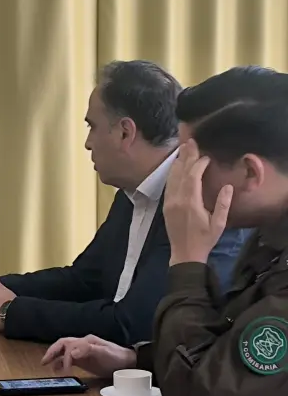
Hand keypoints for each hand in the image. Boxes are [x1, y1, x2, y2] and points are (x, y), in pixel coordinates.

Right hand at [41, 335, 135, 376]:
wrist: (128, 363)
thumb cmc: (117, 358)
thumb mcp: (105, 353)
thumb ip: (89, 350)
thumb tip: (72, 352)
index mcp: (86, 341)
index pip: (69, 346)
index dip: (65, 357)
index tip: (66, 370)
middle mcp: (82, 344)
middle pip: (62, 344)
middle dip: (52, 351)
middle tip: (43, 361)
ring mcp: (82, 352)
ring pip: (63, 351)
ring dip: (54, 356)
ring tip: (46, 365)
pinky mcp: (83, 359)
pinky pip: (68, 359)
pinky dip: (61, 363)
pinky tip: (56, 369)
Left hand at [163, 139, 232, 264]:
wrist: (184, 253)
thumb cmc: (204, 239)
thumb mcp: (218, 224)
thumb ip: (223, 205)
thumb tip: (228, 186)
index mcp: (190, 203)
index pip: (192, 178)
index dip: (198, 165)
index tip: (206, 157)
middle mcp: (176, 200)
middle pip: (180, 174)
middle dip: (186, 157)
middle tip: (190, 142)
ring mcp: (169, 202)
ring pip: (172, 178)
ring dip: (178, 163)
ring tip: (182, 149)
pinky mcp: (166, 205)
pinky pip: (168, 185)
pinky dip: (172, 174)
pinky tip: (175, 167)